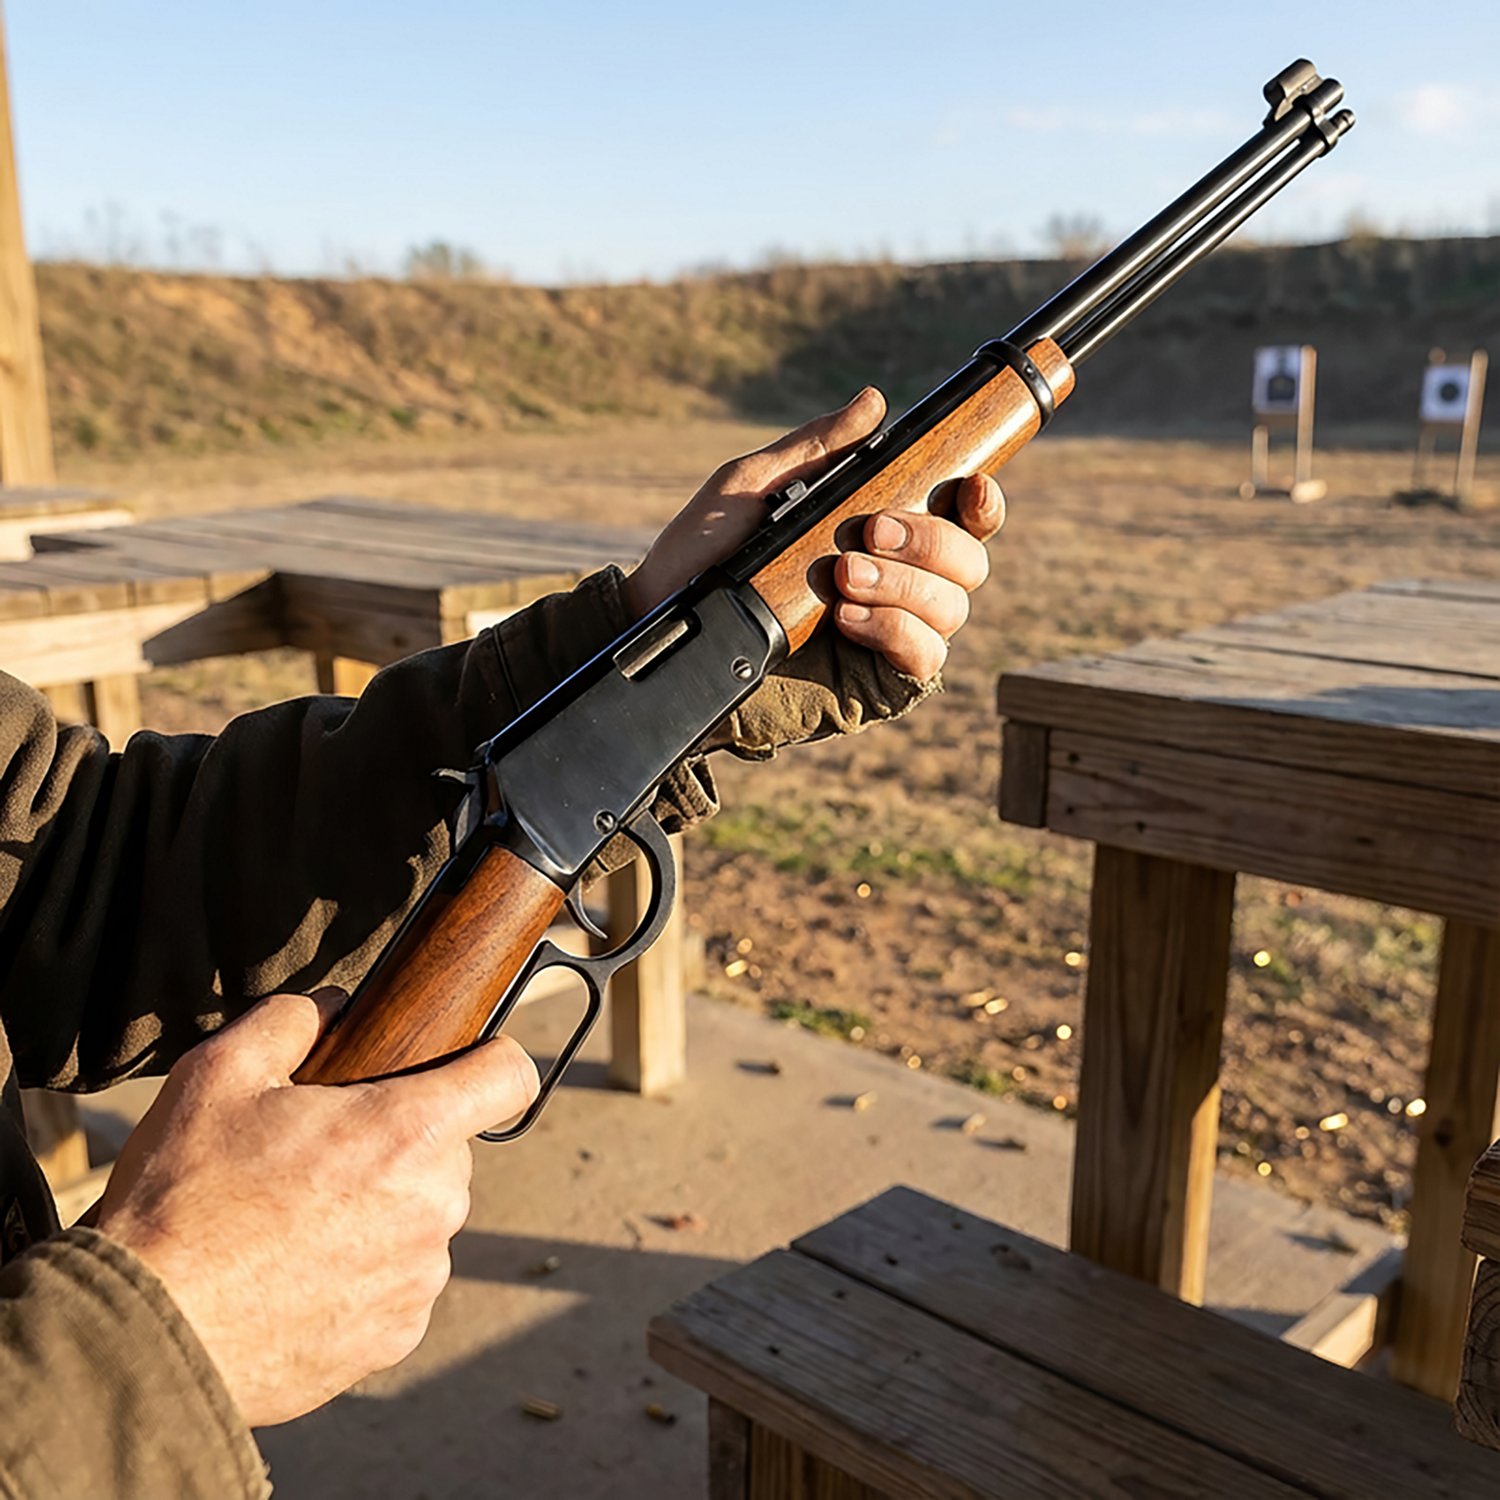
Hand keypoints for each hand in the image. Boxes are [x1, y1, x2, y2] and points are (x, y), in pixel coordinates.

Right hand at [94, 992, 538, 1427]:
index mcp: (407, 1131)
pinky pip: (399, 1285)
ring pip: (422, 1218)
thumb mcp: (218, 1074)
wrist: (144, 1335)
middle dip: (399, 1143)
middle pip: (448, 1150)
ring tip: (294, 1223)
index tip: (458, 1066)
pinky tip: (296, 1275)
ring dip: (380, 1212)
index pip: (509, 1076)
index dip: (488, 1060)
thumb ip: (292, 1020)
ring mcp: (419, 1278)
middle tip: (319, 1154)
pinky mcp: (396, 1337)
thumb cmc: (182, 1199)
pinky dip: (362, 1276)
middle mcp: (433, 1206)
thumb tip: (337, 1005)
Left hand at [623, 388, 1004, 681]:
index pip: (962, 519)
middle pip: (969, 561)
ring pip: (952, 608)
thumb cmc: (701, 554)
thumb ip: (817, 449)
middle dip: (929, 541)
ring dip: (904, 585)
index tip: (969, 485)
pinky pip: (924, 658)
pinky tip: (846, 618)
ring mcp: (890, 633)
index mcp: (883, 533)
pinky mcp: (874, 681)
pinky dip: (894, 630)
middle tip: (869, 532)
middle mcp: (898, 582)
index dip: (981, 502)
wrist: (663, 625)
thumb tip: (874, 402)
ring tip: (841, 577)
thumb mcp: (753, 487)